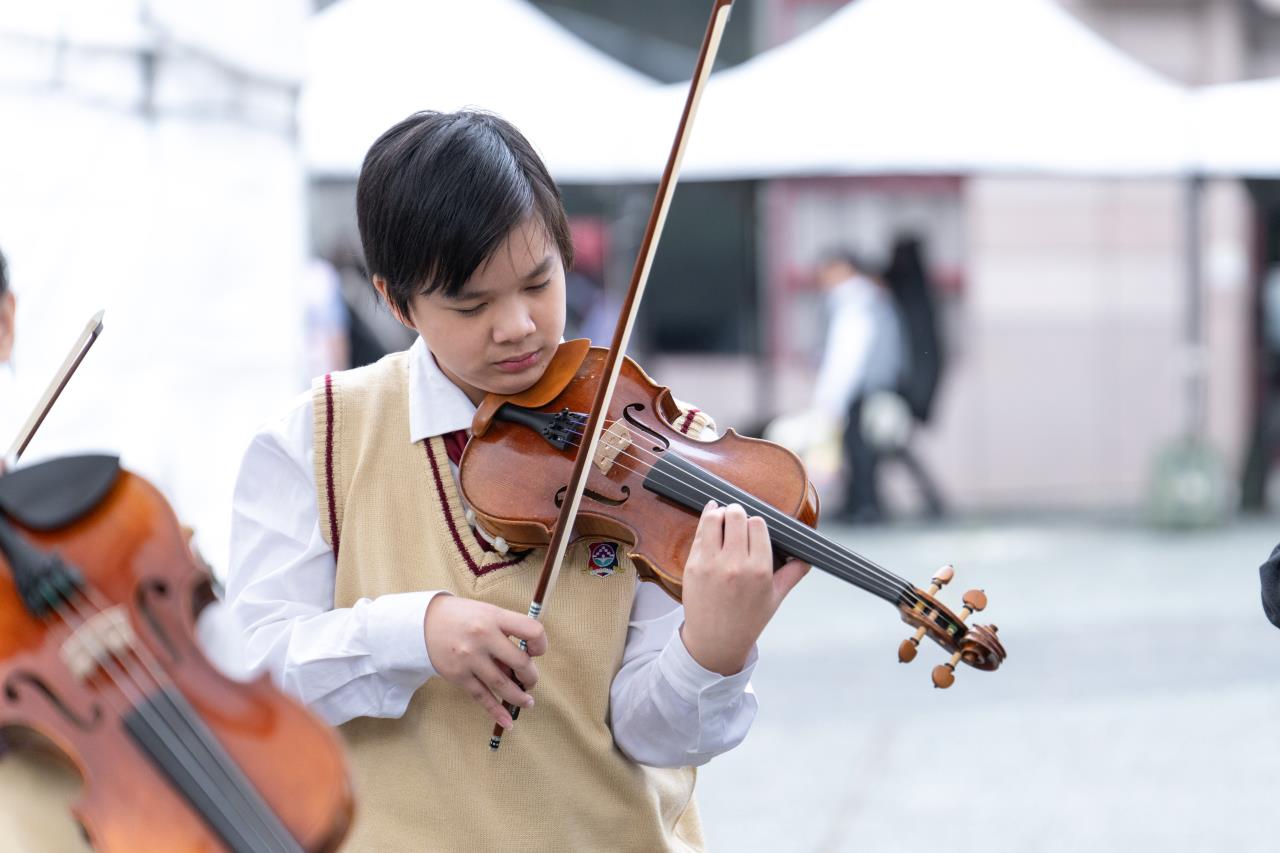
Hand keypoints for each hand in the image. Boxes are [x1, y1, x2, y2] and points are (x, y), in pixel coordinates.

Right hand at [424, 595, 546, 728]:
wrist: (422, 623)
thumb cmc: (462, 617)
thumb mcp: (486, 613)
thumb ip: (505, 633)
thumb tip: (523, 662)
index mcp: (495, 617)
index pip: (531, 631)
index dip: (540, 644)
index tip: (537, 651)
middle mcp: (483, 637)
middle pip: (520, 663)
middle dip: (530, 676)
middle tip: (530, 681)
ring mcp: (470, 657)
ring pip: (503, 684)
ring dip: (519, 697)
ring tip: (527, 702)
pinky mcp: (458, 675)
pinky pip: (482, 696)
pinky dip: (496, 711)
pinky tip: (507, 721)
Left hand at [679, 501, 808, 675]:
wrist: (715, 641)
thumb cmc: (748, 619)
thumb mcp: (775, 597)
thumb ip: (794, 573)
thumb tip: (808, 556)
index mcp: (759, 570)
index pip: (758, 525)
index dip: (756, 522)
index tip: (753, 525)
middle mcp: (735, 565)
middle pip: (736, 516)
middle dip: (737, 512)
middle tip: (737, 516)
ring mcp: (711, 564)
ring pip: (714, 519)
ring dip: (719, 513)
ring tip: (722, 516)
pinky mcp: (692, 566)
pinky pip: (699, 533)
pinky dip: (705, 521)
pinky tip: (709, 518)